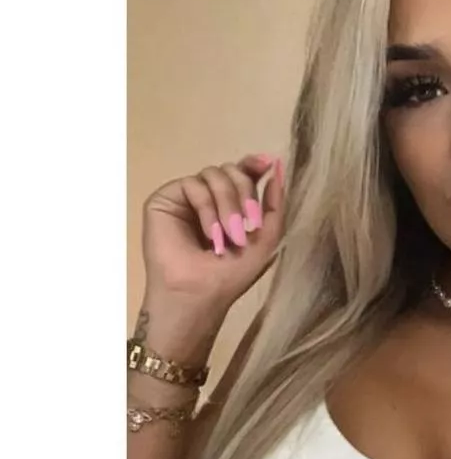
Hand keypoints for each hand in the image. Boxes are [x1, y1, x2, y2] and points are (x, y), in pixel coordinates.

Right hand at [141, 154, 285, 316]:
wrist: (199, 295)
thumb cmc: (231, 275)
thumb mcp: (265, 239)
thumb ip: (275, 204)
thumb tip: (276, 164)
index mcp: (231, 205)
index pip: (241, 173)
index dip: (253, 164)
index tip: (267, 163)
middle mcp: (209, 198)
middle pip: (231, 169)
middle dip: (245, 193)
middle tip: (247, 225)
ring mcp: (186, 198)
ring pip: (213, 173)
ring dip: (228, 203)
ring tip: (229, 235)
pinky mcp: (166, 200)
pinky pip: (192, 184)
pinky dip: (206, 206)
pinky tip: (209, 233)